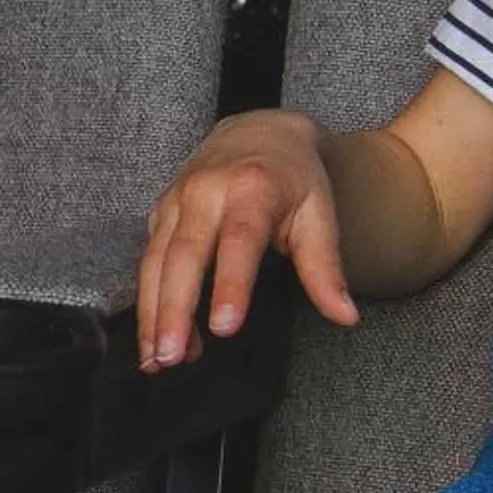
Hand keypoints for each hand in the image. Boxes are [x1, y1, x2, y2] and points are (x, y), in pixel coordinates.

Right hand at [137, 108, 356, 369]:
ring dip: (153, 313)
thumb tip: (345, 316)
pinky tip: (155, 337)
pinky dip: (148, 301)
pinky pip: (147, 261)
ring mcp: (175, 201)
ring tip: (158, 359)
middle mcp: (204, 192)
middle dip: (174, 309)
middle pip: (184, 256)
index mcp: (251, 189)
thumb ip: (326, 267)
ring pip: (155, 261)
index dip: (230, 286)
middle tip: (173, 358)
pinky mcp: (159, 214)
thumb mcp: (320, 215)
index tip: (223, 328)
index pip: (239, 242)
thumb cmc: (293, 179)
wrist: (257, 132)